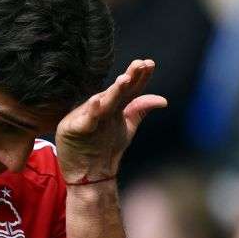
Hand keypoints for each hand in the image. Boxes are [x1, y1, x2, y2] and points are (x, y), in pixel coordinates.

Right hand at [55, 59, 166, 184]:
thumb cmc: (106, 148)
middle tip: (140, 64)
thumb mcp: (127, 126)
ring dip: (113, 92)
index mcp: (115, 106)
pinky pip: (86, 120)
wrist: (89, 174)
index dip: (140, 77)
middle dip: (128, 78)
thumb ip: (140, 109)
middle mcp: (102, 109)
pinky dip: (91, 111)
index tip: (150, 63)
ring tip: (124, 79)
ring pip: (104, 103)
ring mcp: (88, 118)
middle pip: (118, 92)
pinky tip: (96, 100)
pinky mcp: (75, 129)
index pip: (130, 89)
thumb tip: (163, 100)